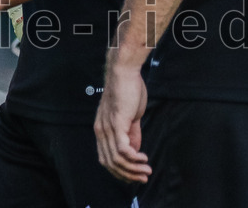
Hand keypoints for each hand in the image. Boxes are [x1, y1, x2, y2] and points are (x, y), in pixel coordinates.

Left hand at [94, 56, 151, 182]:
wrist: (124, 71)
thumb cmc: (127, 89)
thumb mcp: (129, 115)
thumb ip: (131, 132)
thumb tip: (135, 150)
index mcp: (101, 129)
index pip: (105, 159)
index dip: (120, 171)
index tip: (135, 176)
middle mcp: (101, 131)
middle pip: (110, 164)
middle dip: (128, 175)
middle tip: (144, 177)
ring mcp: (107, 128)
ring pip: (117, 160)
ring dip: (133, 169)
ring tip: (147, 170)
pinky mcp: (116, 123)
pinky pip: (122, 150)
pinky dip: (133, 159)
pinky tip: (144, 158)